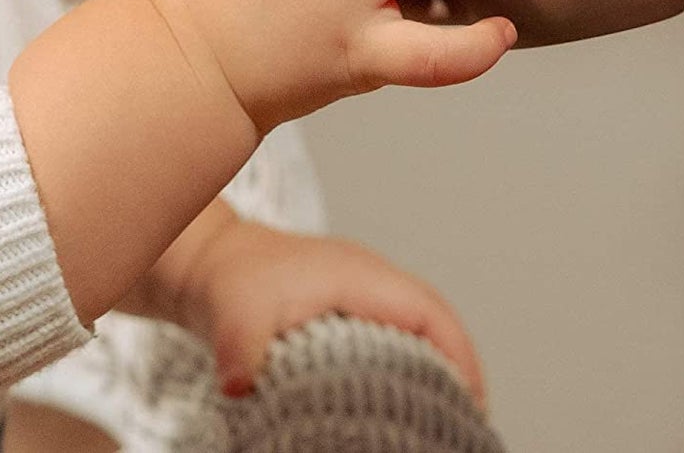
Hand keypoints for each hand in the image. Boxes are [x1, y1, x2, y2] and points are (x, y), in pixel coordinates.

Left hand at [170, 213, 486, 408]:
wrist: (209, 259)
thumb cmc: (228, 280)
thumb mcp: (234, 313)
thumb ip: (241, 348)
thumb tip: (238, 384)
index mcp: (357, 275)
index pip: (427, 310)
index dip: (459, 354)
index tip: (474, 401)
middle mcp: (368, 278)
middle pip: (434, 321)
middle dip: (460, 369)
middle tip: (469, 423)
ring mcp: (362, 289)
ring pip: (419, 327)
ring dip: (440, 366)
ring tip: (450, 419)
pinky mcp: (350, 306)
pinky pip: (398, 332)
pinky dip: (416, 362)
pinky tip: (411, 400)